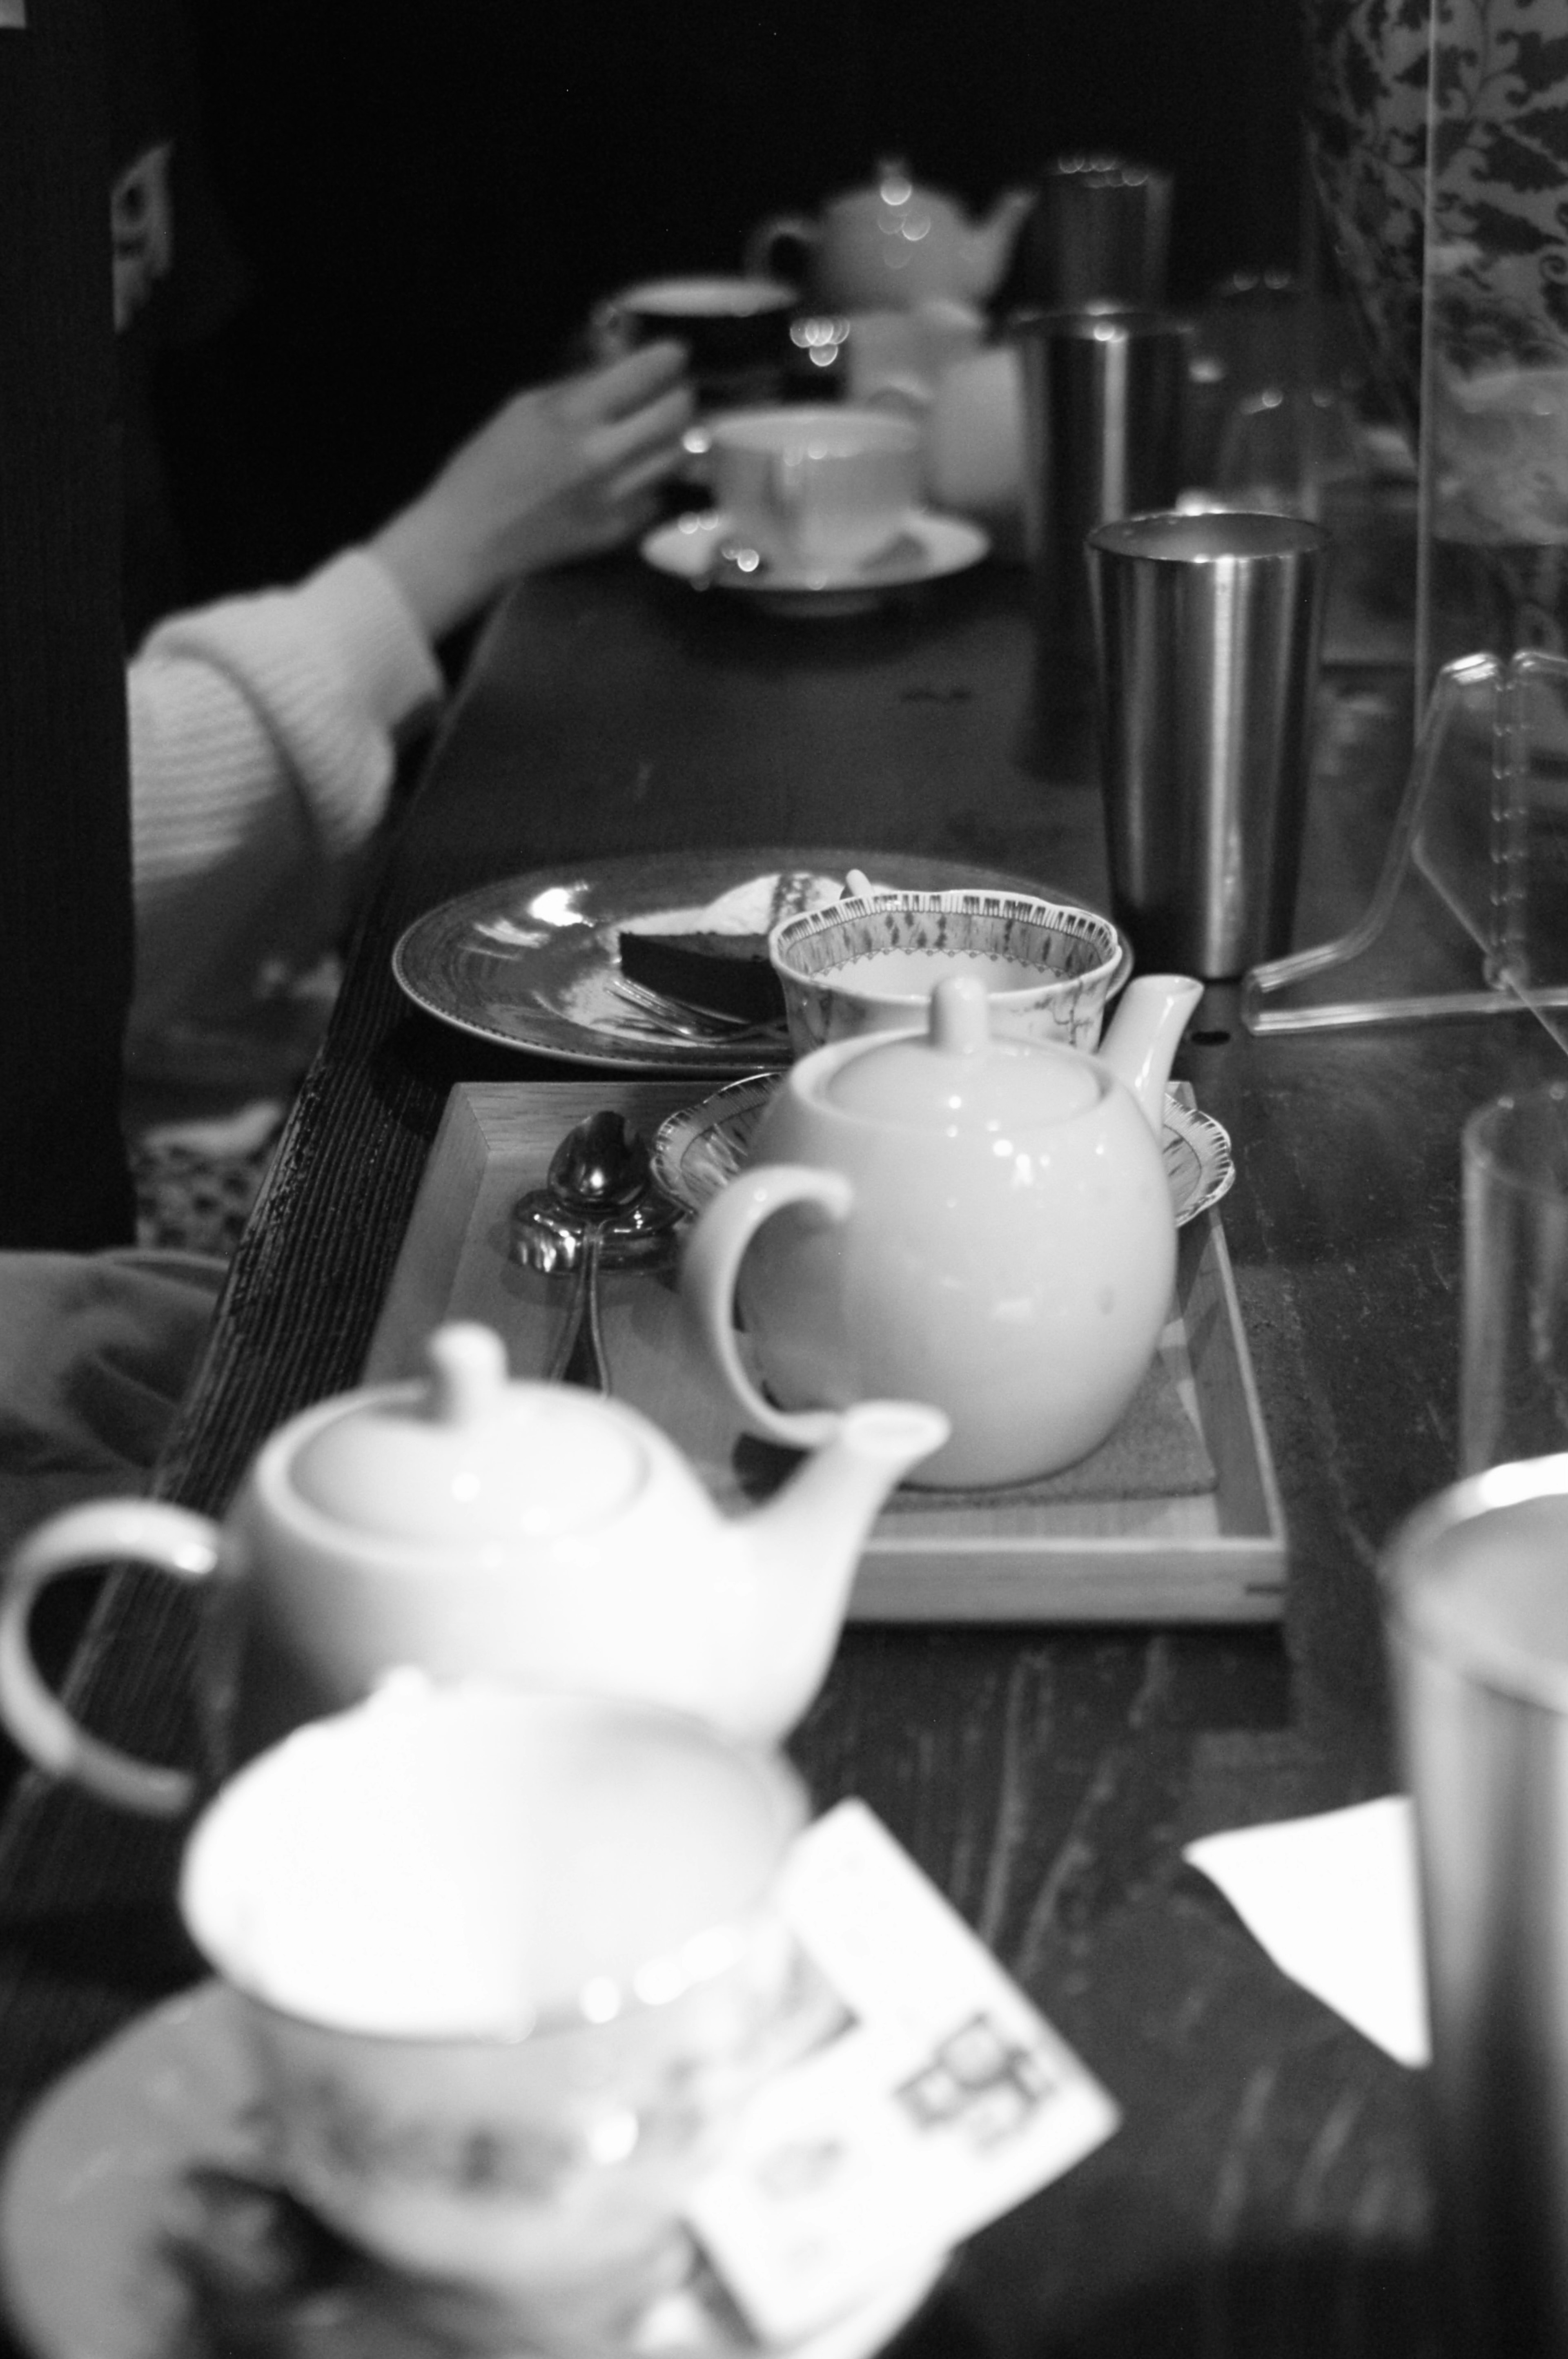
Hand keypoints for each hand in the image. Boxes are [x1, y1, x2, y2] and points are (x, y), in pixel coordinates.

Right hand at [370, 341, 693, 642]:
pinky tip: (631, 476)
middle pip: (676, 414)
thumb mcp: (525, 406)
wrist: (471, 539)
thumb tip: (624, 355)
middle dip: (679, 396)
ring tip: (656, 431)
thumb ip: (579, 382)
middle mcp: (603, 455)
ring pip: (678, 456)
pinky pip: (658, 494)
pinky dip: (653, 480)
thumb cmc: (488, 465)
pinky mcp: (620, 531)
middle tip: (670, 394)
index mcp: (573, 416)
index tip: (673, 355)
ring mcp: (616, 497)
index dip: (668, 358)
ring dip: (675, 437)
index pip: (645, 374)